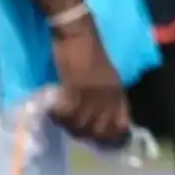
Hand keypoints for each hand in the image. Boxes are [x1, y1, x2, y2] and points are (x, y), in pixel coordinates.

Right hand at [49, 15, 130, 144]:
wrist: (77, 33)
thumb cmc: (88, 52)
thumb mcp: (105, 76)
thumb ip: (105, 97)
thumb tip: (98, 119)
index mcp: (118, 91)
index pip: (120, 124)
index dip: (109, 137)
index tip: (97, 141)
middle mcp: (109, 94)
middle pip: (99, 129)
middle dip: (86, 134)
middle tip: (72, 128)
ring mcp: (93, 92)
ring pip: (82, 123)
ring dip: (69, 125)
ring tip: (61, 119)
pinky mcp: (75, 87)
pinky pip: (68, 112)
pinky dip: (59, 115)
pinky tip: (53, 111)